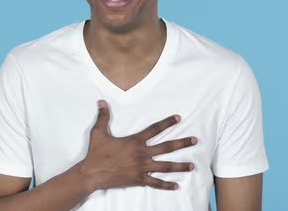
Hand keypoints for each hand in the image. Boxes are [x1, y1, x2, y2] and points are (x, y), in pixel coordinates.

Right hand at [76, 100, 196, 191]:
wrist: (93, 174)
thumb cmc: (96, 153)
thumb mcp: (98, 132)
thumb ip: (103, 116)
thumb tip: (102, 102)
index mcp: (134, 141)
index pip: (154, 129)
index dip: (167, 123)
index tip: (178, 118)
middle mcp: (142, 154)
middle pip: (167, 147)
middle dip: (182, 143)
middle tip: (195, 141)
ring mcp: (142, 168)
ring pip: (165, 166)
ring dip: (180, 166)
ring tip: (192, 165)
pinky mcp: (139, 179)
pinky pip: (156, 183)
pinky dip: (167, 185)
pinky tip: (177, 185)